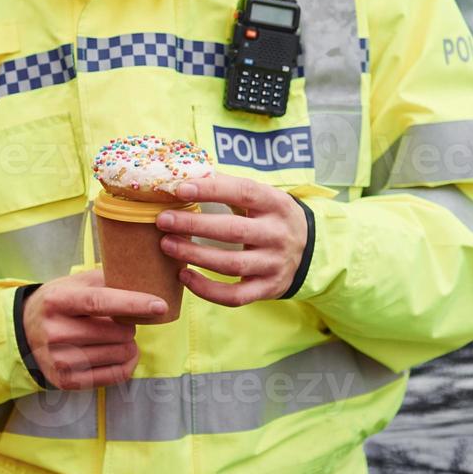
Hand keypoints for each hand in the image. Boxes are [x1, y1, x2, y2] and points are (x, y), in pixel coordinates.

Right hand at [21, 270, 165, 389]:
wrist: (24, 333)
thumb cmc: (58, 304)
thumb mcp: (72, 284)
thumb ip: (105, 280)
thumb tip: (144, 279)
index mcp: (57, 301)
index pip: (99, 302)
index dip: (133, 304)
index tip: (160, 305)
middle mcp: (55, 332)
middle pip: (116, 332)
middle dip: (130, 326)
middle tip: (121, 322)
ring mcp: (60, 360)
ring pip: (120, 354)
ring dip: (128, 344)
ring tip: (117, 337)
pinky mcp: (66, 381)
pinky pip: (115, 376)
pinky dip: (127, 363)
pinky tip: (121, 353)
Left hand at [155, 173, 307, 306]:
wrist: (309, 250)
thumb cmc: (270, 218)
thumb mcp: (262, 198)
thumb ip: (229, 189)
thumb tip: (182, 178)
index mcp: (276, 204)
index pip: (244, 192)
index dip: (211, 190)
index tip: (180, 189)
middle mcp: (278, 234)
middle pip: (233, 231)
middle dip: (194, 226)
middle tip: (163, 220)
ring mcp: (274, 264)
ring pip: (231, 264)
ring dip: (195, 256)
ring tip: (167, 246)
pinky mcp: (268, 288)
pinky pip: (235, 295)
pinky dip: (207, 290)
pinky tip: (185, 277)